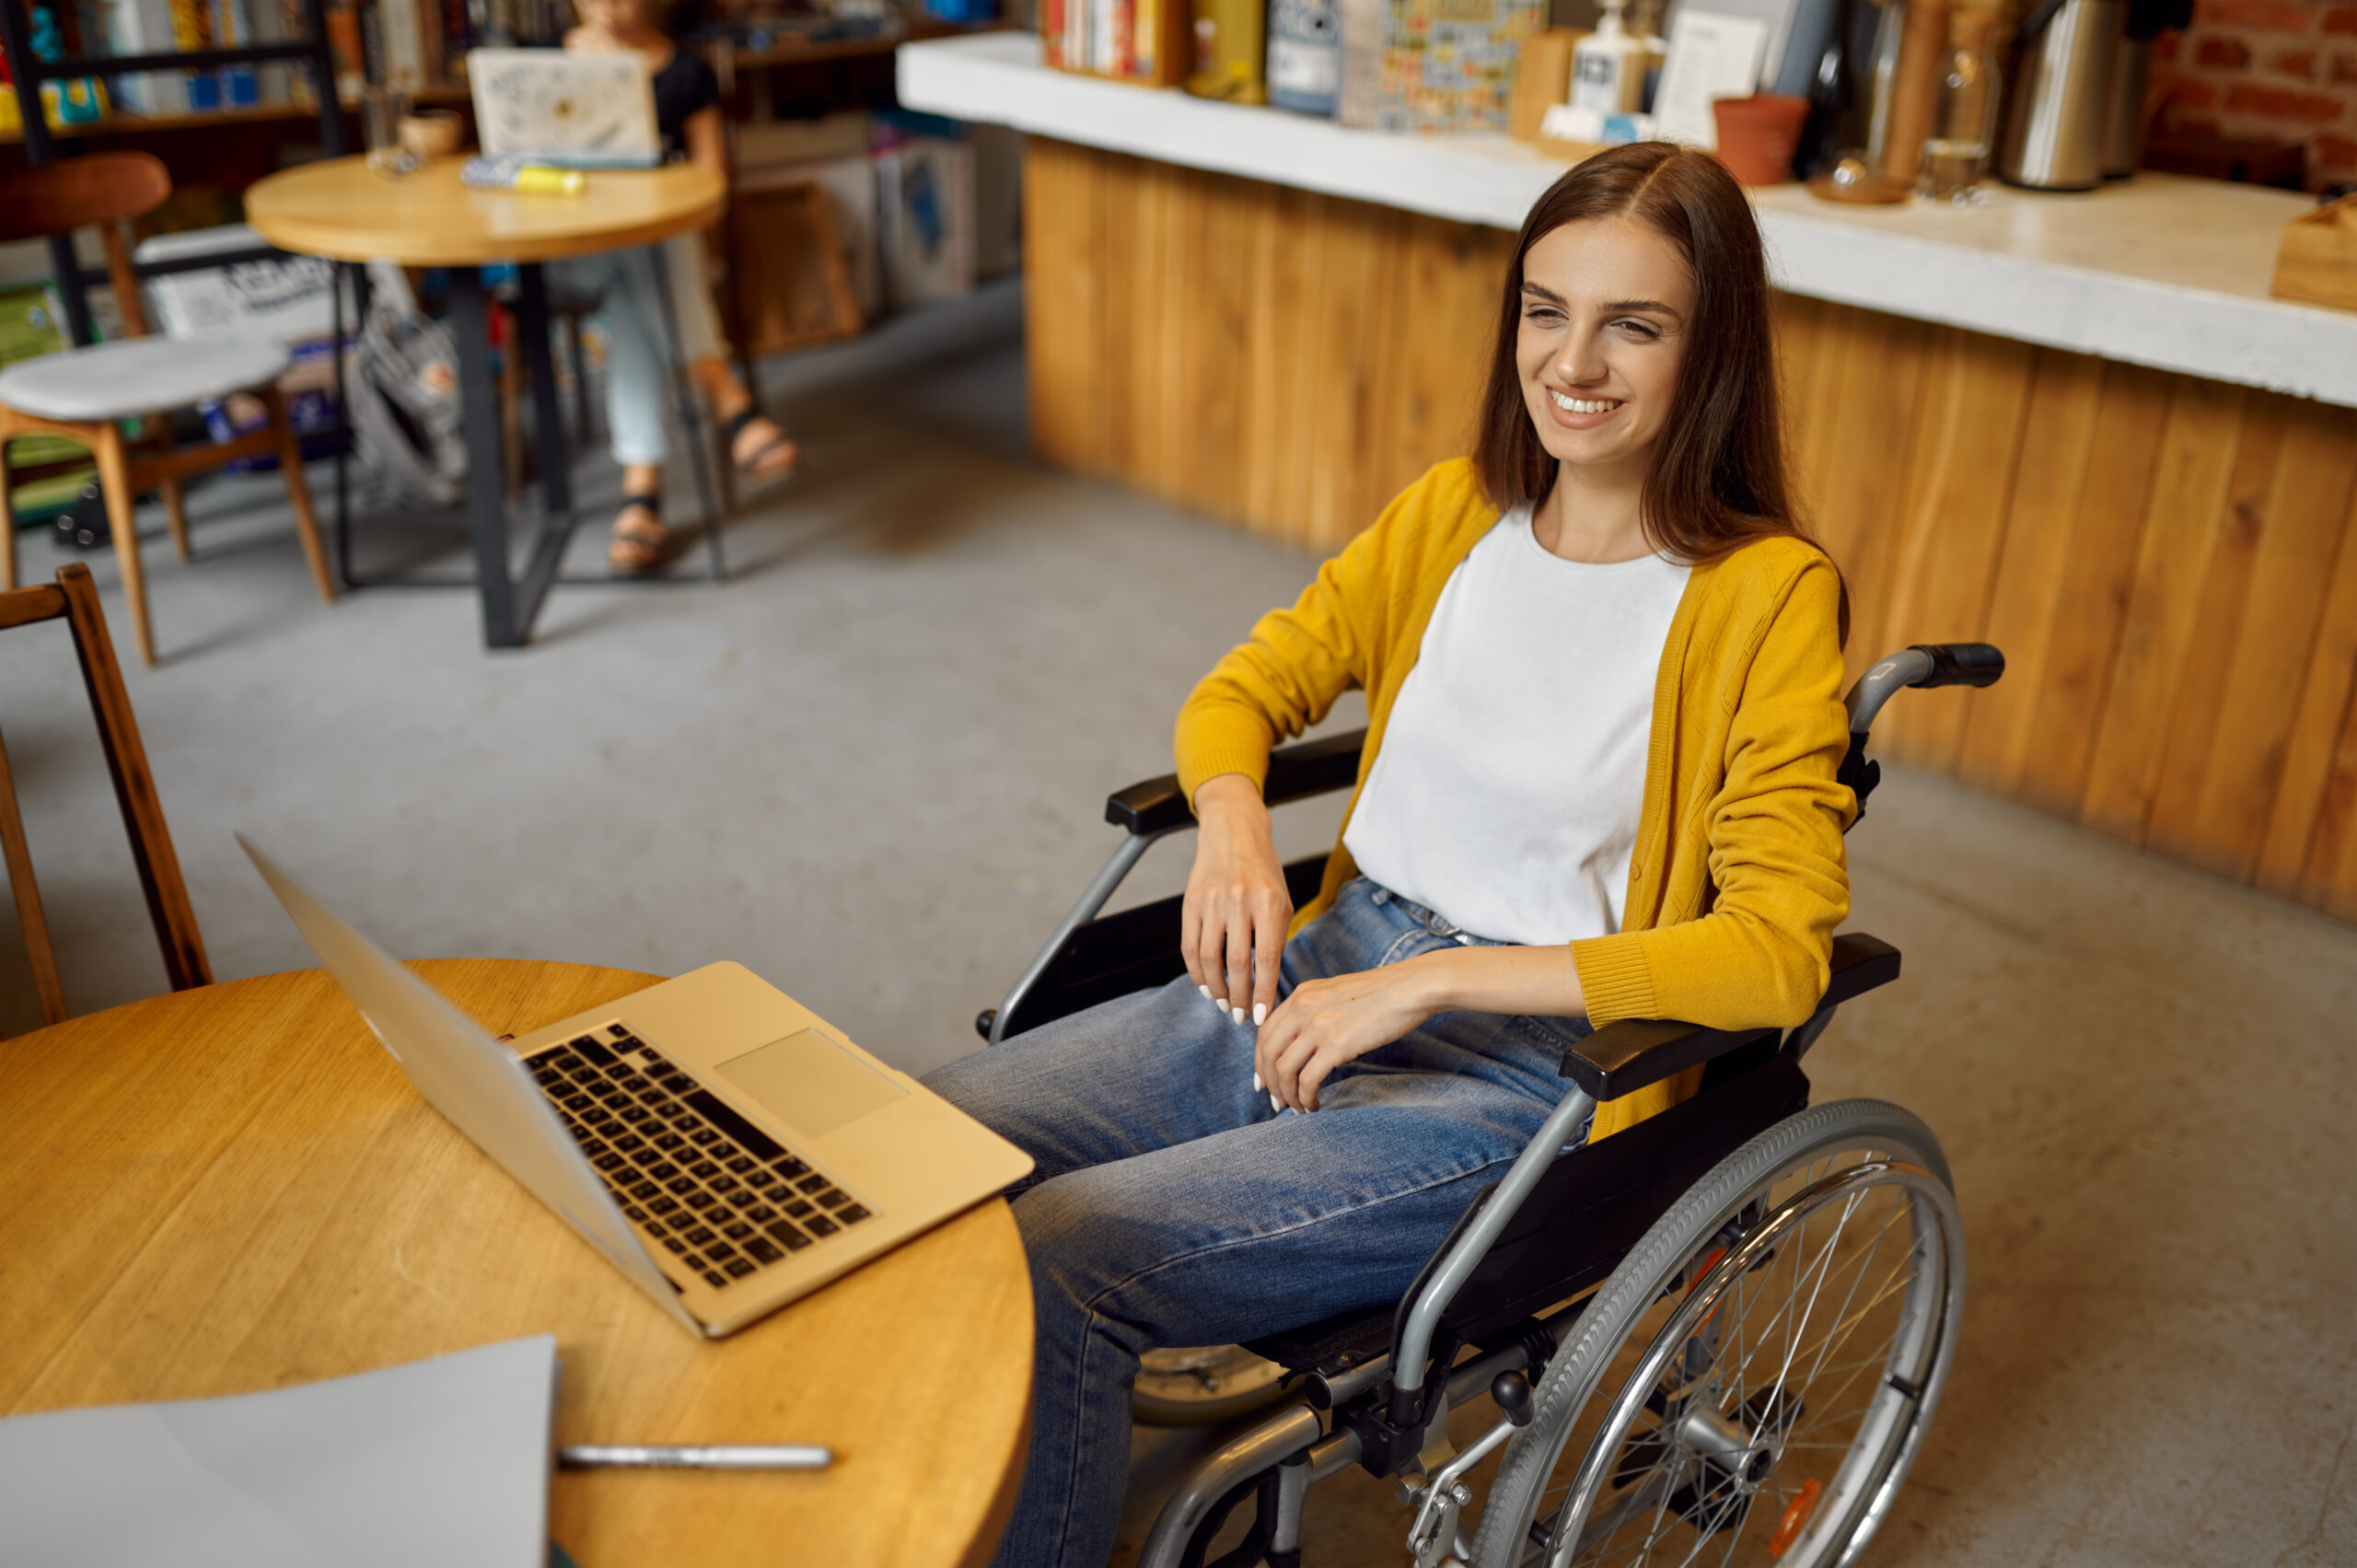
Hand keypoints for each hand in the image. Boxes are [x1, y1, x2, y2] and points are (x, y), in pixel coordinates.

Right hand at [1183, 774, 1291, 1023]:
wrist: (1233, 831)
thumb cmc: (1263, 870)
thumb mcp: (1281, 899)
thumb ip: (1275, 936)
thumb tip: (1266, 981)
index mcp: (1269, 902)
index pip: (1267, 958)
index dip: (1263, 992)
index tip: (1261, 1017)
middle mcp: (1240, 902)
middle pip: (1237, 963)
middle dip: (1239, 997)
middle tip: (1241, 1017)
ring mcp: (1212, 901)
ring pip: (1210, 959)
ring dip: (1216, 989)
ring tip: (1224, 1005)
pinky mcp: (1190, 902)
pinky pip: (1190, 946)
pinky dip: (1196, 972)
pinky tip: (1206, 985)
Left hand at [1256, 961, 1442, 1112]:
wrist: (1412, 988)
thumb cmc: (1383, 994)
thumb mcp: (1337, 993)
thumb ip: (1315, 1011)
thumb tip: (1305, 1044)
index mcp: (1302, 994)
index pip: (1265, 1032)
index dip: (1260, 1062)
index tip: (1265, 1081)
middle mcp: (1303, 1007)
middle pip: (1267, 1053)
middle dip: (1269, 1083)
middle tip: (1278, 1102)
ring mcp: (1318, 1025)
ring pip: (1283, 1070)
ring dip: (1286, 1095)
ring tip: (1299, 1107)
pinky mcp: (1337, 1044)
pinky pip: (1307, 1080)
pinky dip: (1306, 1098)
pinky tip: (1315, 1104)